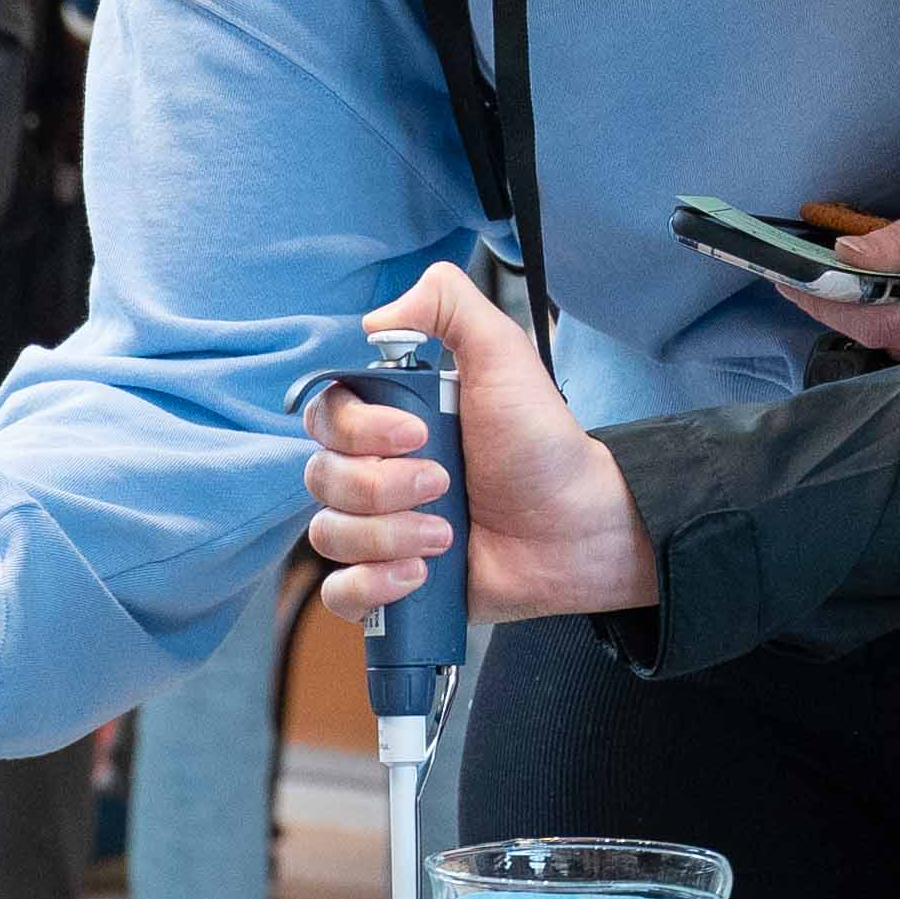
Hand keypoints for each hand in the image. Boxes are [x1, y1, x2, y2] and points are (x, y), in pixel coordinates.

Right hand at [302, 262, 656, 624]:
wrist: (578, 527)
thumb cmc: (542, 443)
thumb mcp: (503, 353)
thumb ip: (447, 305)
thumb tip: (375, 318)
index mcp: (389, 420)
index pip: (325, 415)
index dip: (359, 430)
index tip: (418, 434)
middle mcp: (375, 472)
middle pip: (321, 476)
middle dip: (381, 487)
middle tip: (445, 483)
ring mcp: (380, 530)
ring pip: (328, 534)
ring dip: (387, 535)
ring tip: (445, 536)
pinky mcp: (392, 582)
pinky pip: (339, 593)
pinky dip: (370, 586)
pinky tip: (418, 575)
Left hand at [800, 167, 899, 362]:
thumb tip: (846, 255)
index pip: (883, 320)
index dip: (833, 306)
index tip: (792, 285)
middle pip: (886, 341)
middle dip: (838, 314)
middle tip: (797, 285)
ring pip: (898, 346)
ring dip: (859, 320)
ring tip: (824, 288)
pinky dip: (884, 322)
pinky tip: (865, 297)